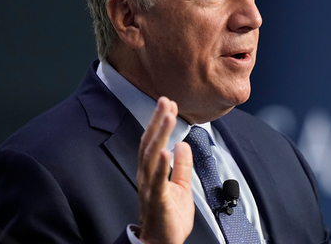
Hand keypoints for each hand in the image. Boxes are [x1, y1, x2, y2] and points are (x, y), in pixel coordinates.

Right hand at [136, 97, 194, 243]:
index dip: (158, 122)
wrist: (163, 243)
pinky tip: (165, 150)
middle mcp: (147, 177)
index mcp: (152, 172)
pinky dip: (161, 165)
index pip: (153, 141)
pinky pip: (158, 181)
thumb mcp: (181, 186)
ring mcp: (150, 188)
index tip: (167, 104)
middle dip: (158, 121)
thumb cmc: (169, 218)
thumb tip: (183, 144)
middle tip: (166, 102)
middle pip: (150, 143)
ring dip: (160, 135)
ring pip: (151, 157)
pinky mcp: (158, 200)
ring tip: (167, 117)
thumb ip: (182, 165)